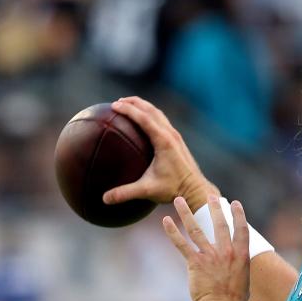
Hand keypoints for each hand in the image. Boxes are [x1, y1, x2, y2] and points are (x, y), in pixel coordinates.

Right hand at [103, 96, 218, 210]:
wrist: (196, 190)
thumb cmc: (173, 189)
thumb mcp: (148, 191)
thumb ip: (126, 193)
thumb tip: (105, 199)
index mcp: (164, 141)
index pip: (144, 118)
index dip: (128, 109)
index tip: (114, 105)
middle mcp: (171, 135)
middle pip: (151, 110)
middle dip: (134, 103)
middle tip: (118, 101)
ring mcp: (176, 137)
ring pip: (158, 114)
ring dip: (143, 107)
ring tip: (129, 105)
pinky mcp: (178, 141)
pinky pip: (162, 122)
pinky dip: (150, 116)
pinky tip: (142, 122)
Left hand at [163, 195, 249, 300]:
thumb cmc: (235, 300)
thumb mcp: (244, 280)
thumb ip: (239, 267)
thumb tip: (237, 264)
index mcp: (241, 256)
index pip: (241, 230)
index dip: (239, 215)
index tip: (235, 203)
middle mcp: (226, 252)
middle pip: (219, 225)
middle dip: (214, 208)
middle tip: (209, 195)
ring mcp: (210, 256)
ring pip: (196, 229)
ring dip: (186, 213)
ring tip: (179, 200)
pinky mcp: (195, 263)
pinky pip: (181, 244)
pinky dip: (172, 232)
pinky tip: (165, 221)